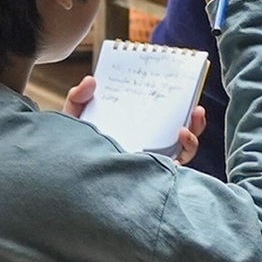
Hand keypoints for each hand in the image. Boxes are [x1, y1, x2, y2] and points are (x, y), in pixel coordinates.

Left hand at [66, 75, 207, 164]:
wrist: (66, 181)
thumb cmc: (70, 151)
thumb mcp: (72, 120)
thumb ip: (78, 98)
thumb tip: (91, 81)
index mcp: (130, 130)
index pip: (155, 115)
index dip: (170, 102)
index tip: (179, 85)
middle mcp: (144, 147)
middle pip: (175, 132)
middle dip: (191, 117)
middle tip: (195, 102)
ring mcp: (150, 163)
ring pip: (183, 149)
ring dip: (194, 132)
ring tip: (193, 117)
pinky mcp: (152, 178)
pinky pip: (177, 167)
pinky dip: (186, 150)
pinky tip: (182, 136)